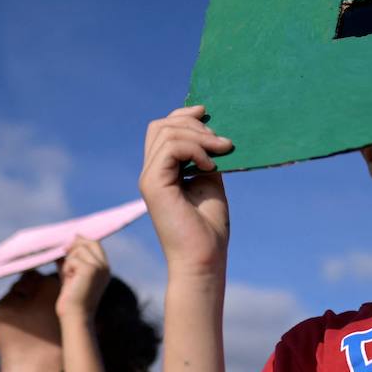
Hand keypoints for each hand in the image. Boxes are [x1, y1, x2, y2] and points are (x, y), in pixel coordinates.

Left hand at [55, 237, 110, 321]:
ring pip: (79, 249)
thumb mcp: (71, 274)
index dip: (81, 240)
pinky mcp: (90, 270)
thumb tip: (65, 244)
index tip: (68, 243)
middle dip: (74, 246)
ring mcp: (99, 267)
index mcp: (104, 268)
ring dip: (68, 261)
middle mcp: (105, 267)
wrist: (75, 316)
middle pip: (89, 242)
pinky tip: (68, 280)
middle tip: (63, 252)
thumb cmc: (71, 298)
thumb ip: (71, 260)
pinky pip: (72, 260)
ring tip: (67, 276)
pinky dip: (66, 269)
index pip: (95, 244)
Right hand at [138, 106, 231, 275]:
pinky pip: (170, 148)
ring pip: (166, 133)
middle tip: (221, 141)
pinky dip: (194, 150)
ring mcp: (149, 178)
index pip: (163, 130)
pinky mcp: (152, 184)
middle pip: (160, 125)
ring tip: (221, 152)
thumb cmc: (208, 228)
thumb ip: (206, 157)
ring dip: (199, 136)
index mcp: (163, 172)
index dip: (184, 115)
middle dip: (192, 123)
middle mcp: (151, 172)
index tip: (208, 112)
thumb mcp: (211, 182)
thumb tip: (213, 134)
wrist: (204, 258)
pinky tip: (210, 167)